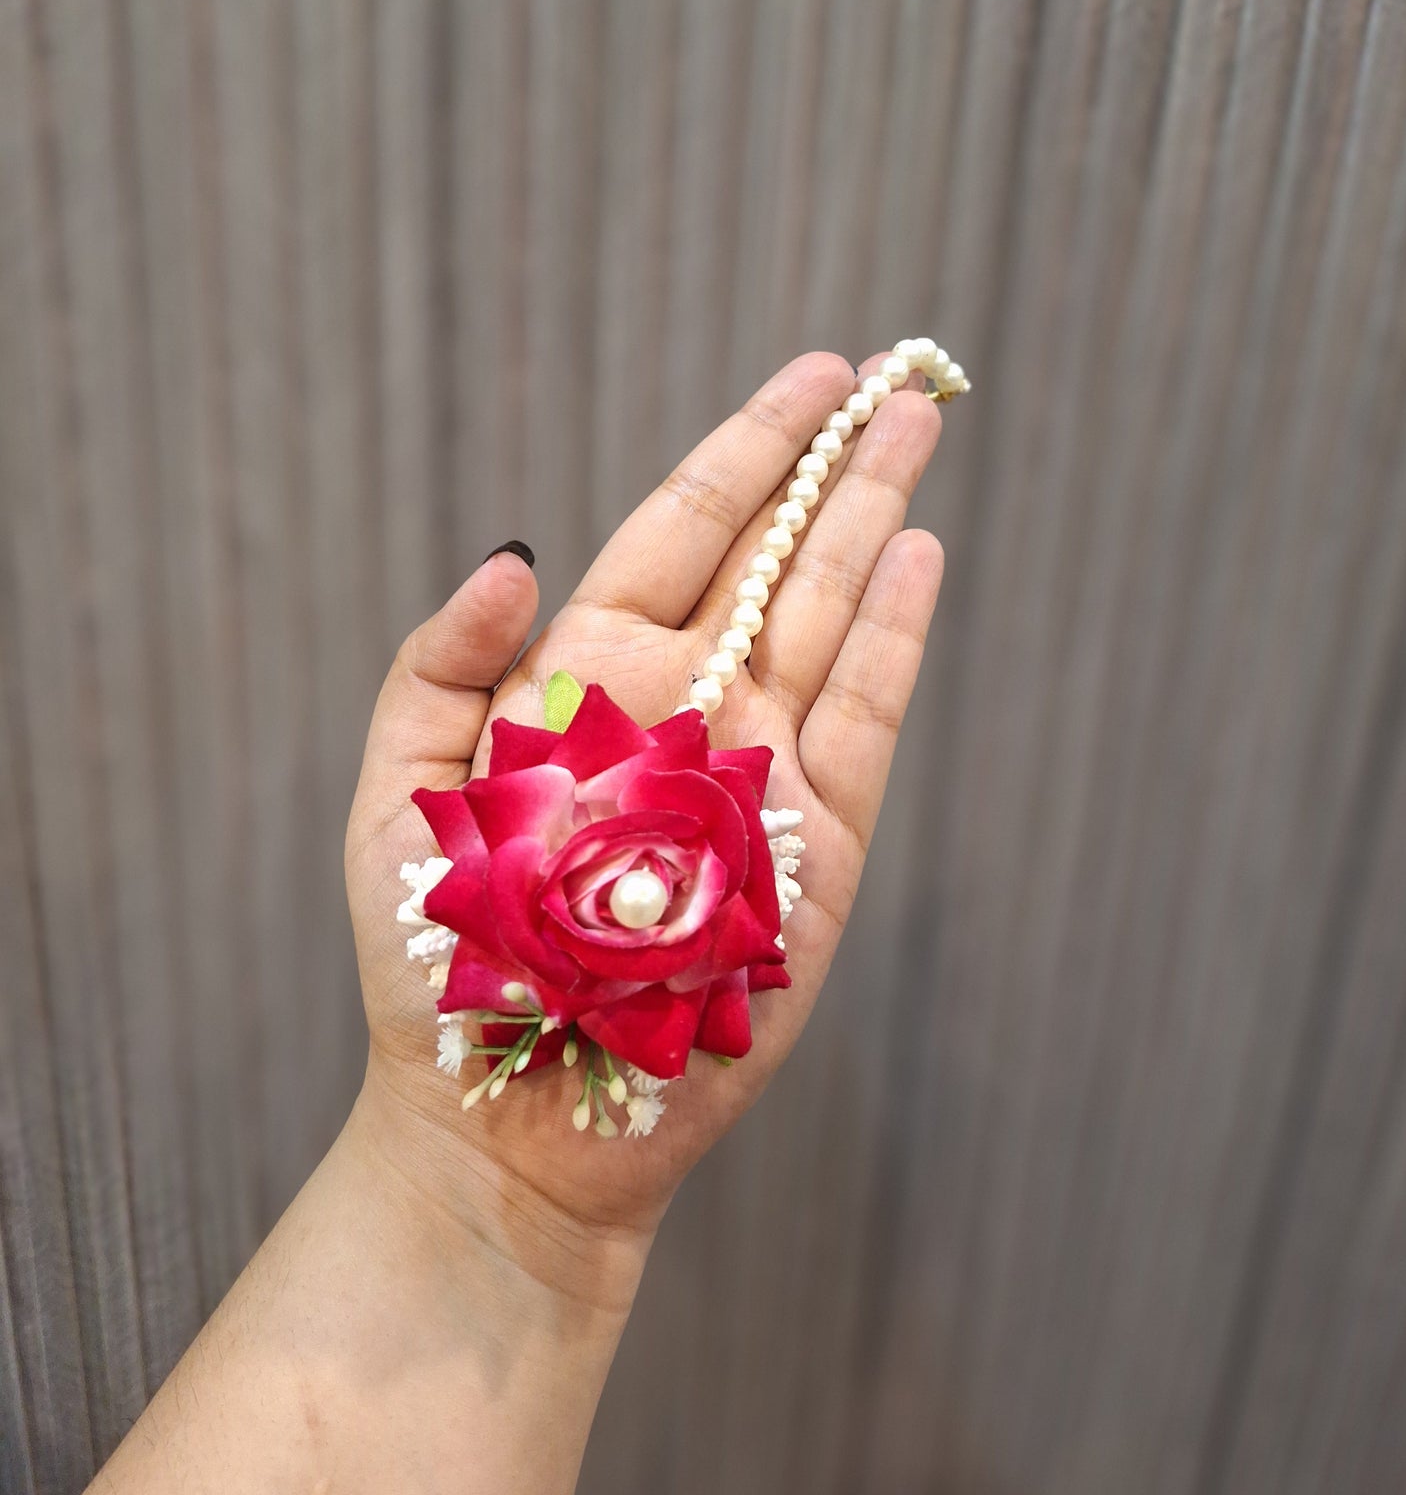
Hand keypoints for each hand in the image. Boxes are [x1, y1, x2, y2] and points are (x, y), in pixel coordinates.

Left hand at [345, 352, 944, 1302]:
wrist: (508, 1117)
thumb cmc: (439, 961)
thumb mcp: (396, 791)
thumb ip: (440, 665)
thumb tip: (514, 552)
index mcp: (587, 682)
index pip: (683, 533)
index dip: (747, 450)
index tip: (813, 377)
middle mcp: (685, 712)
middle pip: (778, 557)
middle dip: (837, 466)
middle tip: (900, 379)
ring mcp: (757, 776)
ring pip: (832, 618)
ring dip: (879, 524)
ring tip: (920, 434)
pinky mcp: (814, 853)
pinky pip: (863, 723)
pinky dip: (896, 640)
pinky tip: (920, 559)